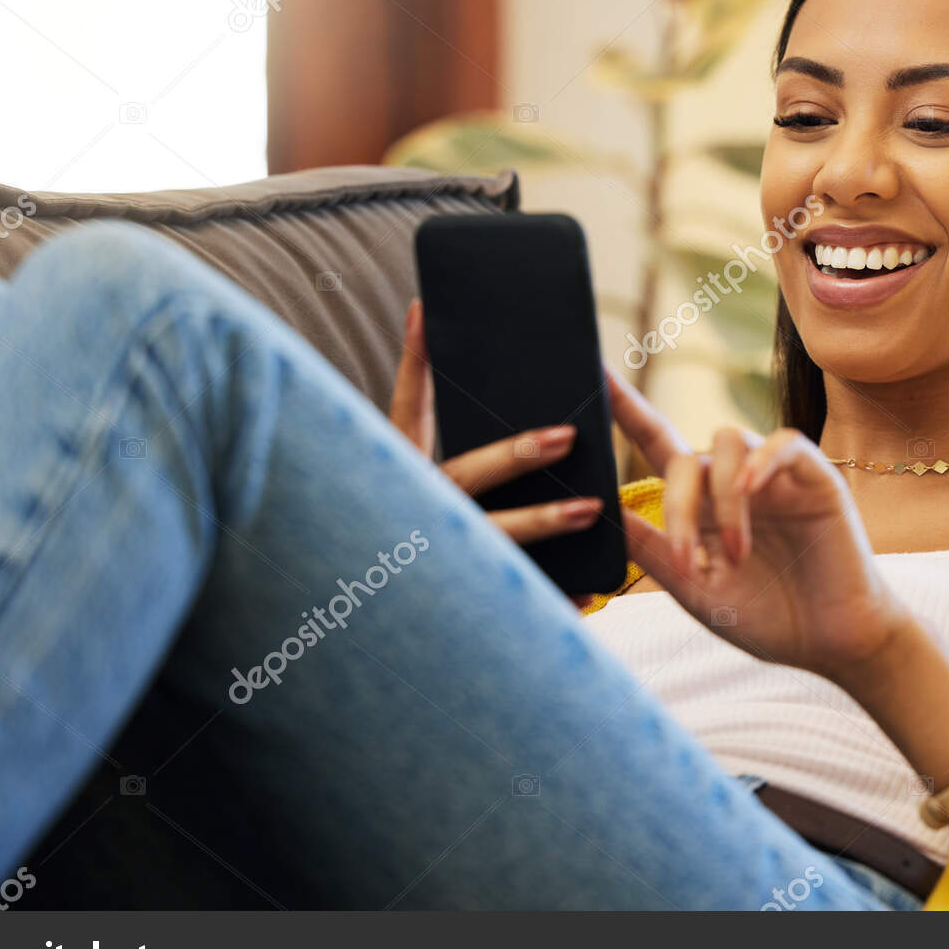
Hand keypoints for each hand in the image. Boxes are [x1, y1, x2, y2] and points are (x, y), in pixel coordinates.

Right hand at [390, 301, 606, 577]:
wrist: (357, 638)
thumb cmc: (392, 542)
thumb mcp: (409, 485)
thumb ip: (443, 442)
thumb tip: (464, 364)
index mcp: (395, 475)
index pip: (405, 412)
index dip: (413, 363)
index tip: (423, 310)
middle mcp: (410, 512)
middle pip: (465, 475)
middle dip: (515, 454)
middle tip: (566, 434)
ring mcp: (430, 559)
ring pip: (493, 537)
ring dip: (542, 521)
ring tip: (591, 507)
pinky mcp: (452, 603)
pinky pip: (507, 598)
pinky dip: (548, 596)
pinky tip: (585, 595)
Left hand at [605, 365, 911, 683]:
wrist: (831, 642)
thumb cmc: (766, 618)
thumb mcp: (694, 588)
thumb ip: (650, 548)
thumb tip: (595, 509)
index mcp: (699, 504)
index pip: (654, 442)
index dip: (625, 406)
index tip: (590, 368)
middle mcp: (731, 480)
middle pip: (683, 454)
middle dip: (677, 505)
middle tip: (689, 563)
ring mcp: (772, 475)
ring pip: (728, 441)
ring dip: (721, 499)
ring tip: (736, 554)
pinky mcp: (813, 476)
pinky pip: (781, 443)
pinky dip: (760, 462)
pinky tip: (750, 491)